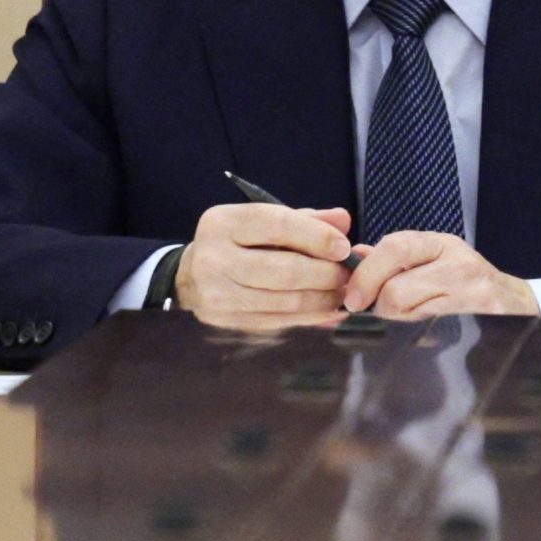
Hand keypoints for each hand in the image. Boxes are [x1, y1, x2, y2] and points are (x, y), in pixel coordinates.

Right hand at [177, 202, 355, 323]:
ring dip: (324, 299)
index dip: (317, 237)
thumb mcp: (263, 222)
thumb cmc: (238, 243)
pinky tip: (328, 310)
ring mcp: (216, 293)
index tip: (344, 248)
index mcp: (224, 222)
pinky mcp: (223, 321)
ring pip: (287, 301)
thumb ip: (305, 219)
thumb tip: (343, 221)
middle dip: (327, 274)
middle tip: (350, 275)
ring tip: (343, 293)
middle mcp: (214, 257)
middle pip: (286, 270)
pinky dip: (310, 317)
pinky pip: (279, 321)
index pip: (278, 225)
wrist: (190, 276)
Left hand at [338, 230, 539, 320]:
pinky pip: (427, 333)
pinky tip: (425, 331)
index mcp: (442, 244)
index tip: (353, 299)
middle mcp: (459, 263)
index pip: (394, 247)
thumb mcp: (433, 260)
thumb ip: (393, 258)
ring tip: (410, 321)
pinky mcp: (479, 319)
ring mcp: (471, 292)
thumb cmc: (465, 283)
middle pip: (395, 291)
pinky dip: (416, 336)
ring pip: (408, 316)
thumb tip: (356, 256)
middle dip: (380, 308)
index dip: (366, 275)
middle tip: (384, 314)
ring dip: (397, 324)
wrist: (514, 304)